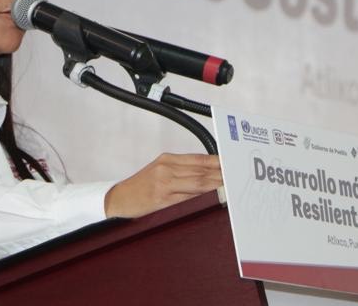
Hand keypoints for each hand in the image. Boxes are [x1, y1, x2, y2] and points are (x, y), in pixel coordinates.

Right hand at [104, 153, 222, 218]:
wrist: (118, 199)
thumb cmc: (141, 186)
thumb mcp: (159, 171)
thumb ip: (181, 171)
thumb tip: (207, 176)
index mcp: (167, 159)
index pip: (199, 159)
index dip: (217, 162)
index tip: (232, 165)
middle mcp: (166, 168)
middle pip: (201, 171)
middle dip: (221, 174)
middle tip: (238, 177)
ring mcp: (164, 183)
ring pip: (198, 183)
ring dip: (216, 185)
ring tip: (231, 187)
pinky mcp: (162, 198)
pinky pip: (188, 198)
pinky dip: (202, 197)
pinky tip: (213, 198)